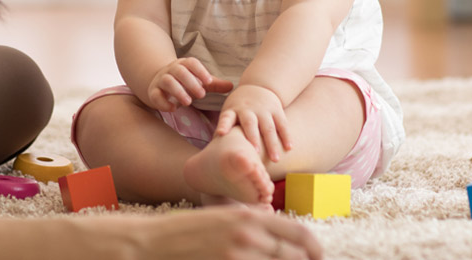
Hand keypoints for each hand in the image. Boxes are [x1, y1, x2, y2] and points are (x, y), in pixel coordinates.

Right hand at [132, 206, 322, 259]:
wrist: (154, 242)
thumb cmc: (189, 230)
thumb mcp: (223, 216)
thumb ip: (252, 221)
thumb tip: (278, 231)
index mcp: (249, 216)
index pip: (298, 233)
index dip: (314, 248)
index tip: (317, 256)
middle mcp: (248, 234)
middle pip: (293, 255)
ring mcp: (238, 255)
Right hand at [147, 58, 232, 112]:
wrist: (159, 82)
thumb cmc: (184, 82)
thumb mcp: (199, 81)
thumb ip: (214, 84)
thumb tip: (232, 86)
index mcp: (184, 65)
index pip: (191, 63)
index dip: (200, 71)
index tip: (209, 81)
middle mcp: (171, 70)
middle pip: (179, 71)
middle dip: (191, 82)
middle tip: (201, 95)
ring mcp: (161, 80)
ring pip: (167, 81)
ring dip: (178, 91)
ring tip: (188, 102)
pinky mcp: (153, 92)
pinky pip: (156, 95)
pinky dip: (163, 102)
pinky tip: (173, 109)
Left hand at [216, 85, 292, 161]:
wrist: (259, 86)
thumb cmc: (240, 107)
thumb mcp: (229, 112)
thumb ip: (224, 128)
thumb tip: (211, 151)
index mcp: (233, 110)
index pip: (226, 117)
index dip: (223, 125)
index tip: (221, 133)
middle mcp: (248, 110)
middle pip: (250, 124)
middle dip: (253, 138)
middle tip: (254, 153)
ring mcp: (263, 110)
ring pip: (268, 127)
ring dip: (272, 143)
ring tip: (275, 159)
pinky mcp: (276, 110)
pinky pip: (282, 124)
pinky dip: (286, 136)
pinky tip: (289, 148)